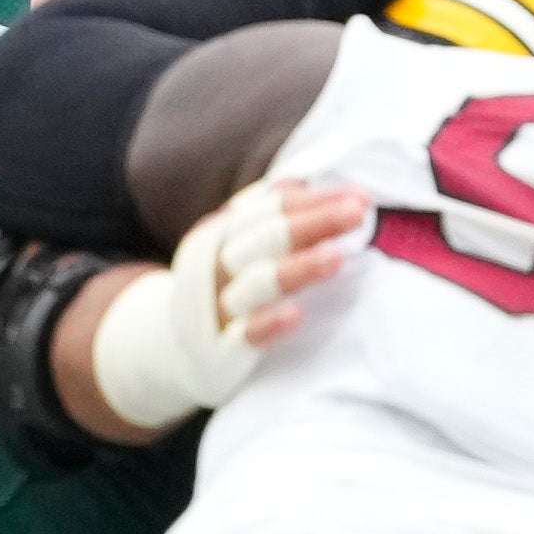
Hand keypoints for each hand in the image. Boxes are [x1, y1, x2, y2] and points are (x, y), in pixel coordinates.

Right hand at [82, 179, 372, 429]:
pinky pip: (243, 337)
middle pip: (266, 238)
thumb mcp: (234, 247)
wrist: (172, 350)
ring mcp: (216, 307)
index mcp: (222, 232)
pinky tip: (295, 315)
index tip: (361, 197)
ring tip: (337, 256)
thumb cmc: (224, 289)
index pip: (273, 209)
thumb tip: (303, 182)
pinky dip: (267, 325)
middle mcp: (215, 264)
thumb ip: (266, 218)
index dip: (316, 201)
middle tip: (357, 213)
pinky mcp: (218, 351)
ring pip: (256, 284)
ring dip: (297, 268)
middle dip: (313, 223)